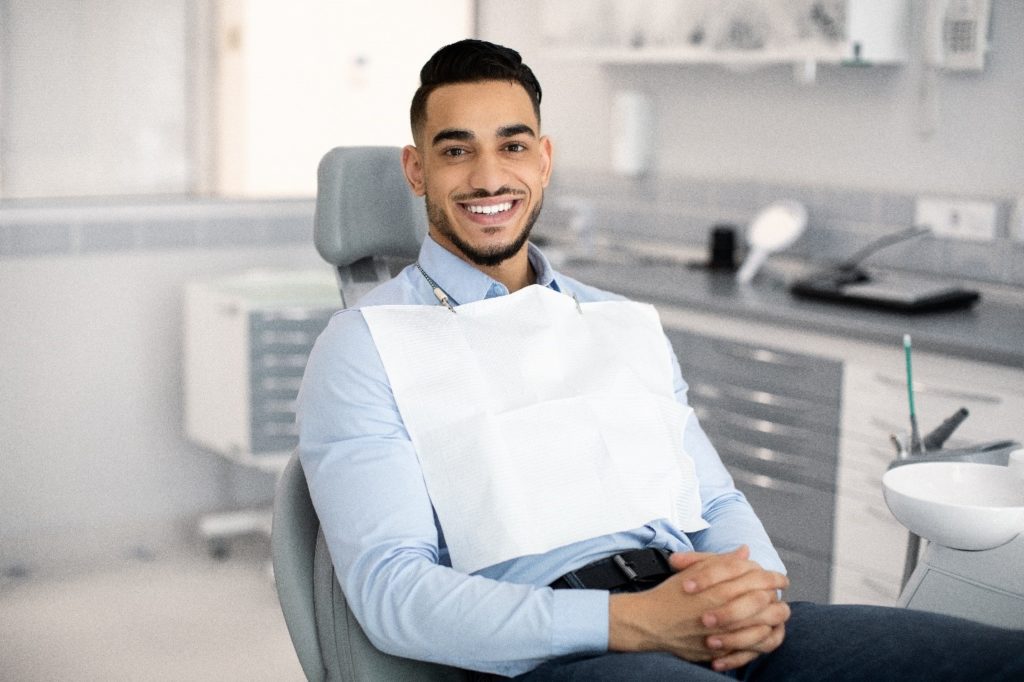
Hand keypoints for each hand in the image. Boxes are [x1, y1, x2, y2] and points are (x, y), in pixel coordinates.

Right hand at [608, 547, 788, 667]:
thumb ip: (722, 561)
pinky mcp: (720, 650)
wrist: (649, 623)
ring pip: (763, 625)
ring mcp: (723, 632)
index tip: (779, 577)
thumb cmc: (670, 595)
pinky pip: (752, 648)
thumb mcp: (693, 570)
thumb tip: (745, 552)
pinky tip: (765, 632)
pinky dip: (762, 639)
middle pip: (764, 600)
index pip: (756, 577)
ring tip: (777, 612)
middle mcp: (722, 609)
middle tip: (780, 593)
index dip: (772, 575)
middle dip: (777, 595)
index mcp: (717, 587)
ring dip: (773, 618)